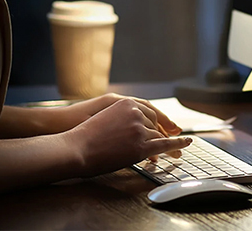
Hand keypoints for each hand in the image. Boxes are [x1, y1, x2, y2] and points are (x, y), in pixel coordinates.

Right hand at [63, 98, 191, 176]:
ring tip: (176, 149)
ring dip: (167, 140)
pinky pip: (161, 144)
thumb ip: (115, 119)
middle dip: (165, 128)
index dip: (157, 116)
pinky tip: (178, 149)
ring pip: (158, 132)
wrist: (73, 146)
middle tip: (175, 135)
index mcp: (122, 101)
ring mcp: (137, 126)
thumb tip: (122, 130)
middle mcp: (132, 110)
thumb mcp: (99, 118)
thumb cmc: (80, 135)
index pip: (147, 108)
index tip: (165, 123)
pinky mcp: (138, 143)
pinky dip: (172, 146)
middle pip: (155, 119)